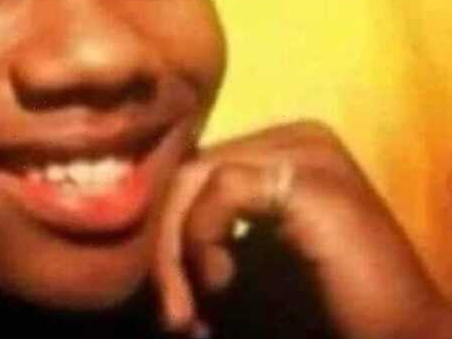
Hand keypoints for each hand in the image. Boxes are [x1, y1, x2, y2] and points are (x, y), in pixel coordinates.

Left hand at [152, 121, 451, 338]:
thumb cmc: (323, 313)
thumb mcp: (244, 270)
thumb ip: (197, 241)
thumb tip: (128, 240)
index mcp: (284, 150)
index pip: (191, 168)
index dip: (164, 232)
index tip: (166, 299)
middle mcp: (299, 137)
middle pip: (187, 168)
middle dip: (163, 245)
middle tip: (170, 313)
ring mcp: (309, 151)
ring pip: (193, 175)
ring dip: (174, 251)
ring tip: (186, 310)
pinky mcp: (311, 178)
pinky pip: (222, 188)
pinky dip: (202, 239)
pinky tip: (221, 281)